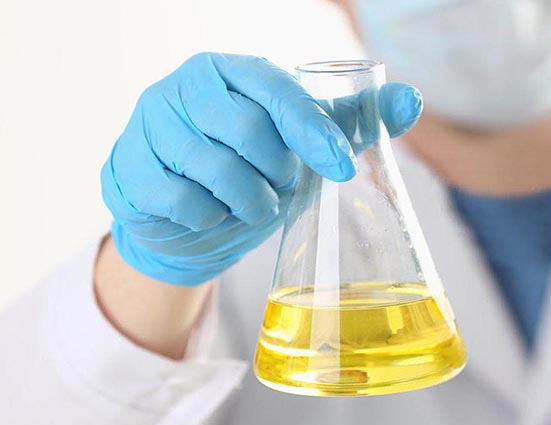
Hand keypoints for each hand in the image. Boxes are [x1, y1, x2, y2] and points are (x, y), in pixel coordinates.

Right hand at [101, 52, 421, 286]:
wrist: (191, 219)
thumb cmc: (254, 169)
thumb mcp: (304, 144)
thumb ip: (355, 122)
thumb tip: (412, 100)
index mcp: (236, 70)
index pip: (279, 90)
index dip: (314, 131)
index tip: (343, 167)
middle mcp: (188, 85)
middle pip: (247, 131)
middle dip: (277, 173)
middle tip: (281, 186)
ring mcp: (151, 123)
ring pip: (213, 168)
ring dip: (248, 200)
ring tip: (255, 204)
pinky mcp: (127, 166)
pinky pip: (180, 199)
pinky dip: (209, 217)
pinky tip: (214, 214)